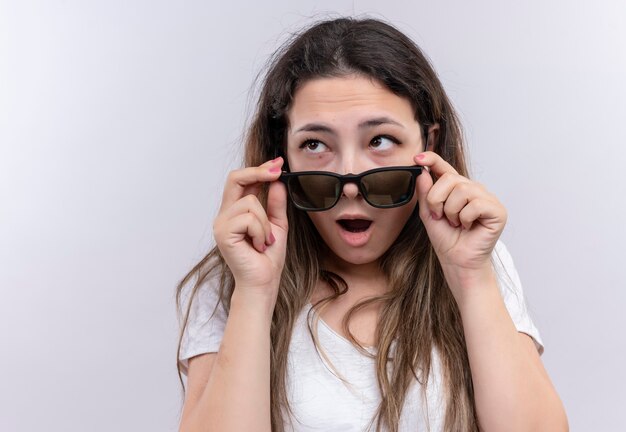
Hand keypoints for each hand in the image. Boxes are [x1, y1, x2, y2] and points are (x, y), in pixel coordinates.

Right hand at [213, 157, 287, 299]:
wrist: (263, 282)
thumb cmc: (268, 258)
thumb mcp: (277, 225)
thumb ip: (275, 203)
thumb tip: (277, 181)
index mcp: (235, 211)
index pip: (241, 180)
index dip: (259, 169)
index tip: (279, 163)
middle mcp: (224, 215)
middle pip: (235, 179)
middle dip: (258, 172)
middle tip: (278, 171)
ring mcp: (221, 224)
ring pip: (250, 202)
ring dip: (265, 222)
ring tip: (265, 241)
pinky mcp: (223, 233)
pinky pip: (248, 218)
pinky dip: (261, 231)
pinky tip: (259, 245)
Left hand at [414, 152, 506, 293]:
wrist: (457, 261)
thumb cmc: (446, 239)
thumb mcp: (428, 214)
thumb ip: (425, 194)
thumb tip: (423, 172)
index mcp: (457, 188)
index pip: (445, 168)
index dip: (432, 159)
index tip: (417, 157)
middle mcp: (473, 189)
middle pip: (450, 179)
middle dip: (437, 200)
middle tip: (441, 217)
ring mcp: (487, 198)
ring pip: (462, 190)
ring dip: (451, 211)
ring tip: (456, 223)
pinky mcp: (497, 210)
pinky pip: (475, 204)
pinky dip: (465, 218)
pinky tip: (468, 227)